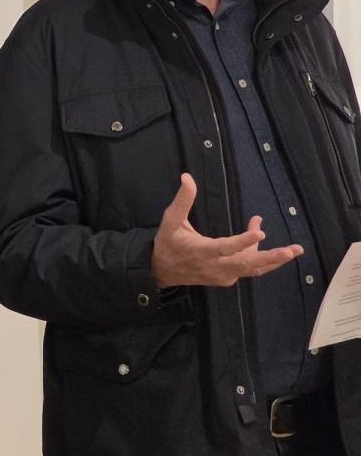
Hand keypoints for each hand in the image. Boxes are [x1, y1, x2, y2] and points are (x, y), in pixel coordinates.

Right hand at [151, 173, 302, 287]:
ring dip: (274, 260)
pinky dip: (258, 256)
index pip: (225, 248)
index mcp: (201, 251)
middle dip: (271, 258)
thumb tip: (187, 177)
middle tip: (291, 251)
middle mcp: (215, 267)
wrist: (161, 271)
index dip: (242, 242)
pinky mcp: (227, 279)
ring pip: (252, 269)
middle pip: (247, 265)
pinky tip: (260, 240)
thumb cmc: (168, 243)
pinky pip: (247, 268)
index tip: (259, 232)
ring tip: (294, 250)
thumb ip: (182, 200)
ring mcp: (223, 275)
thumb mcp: (171, 221)